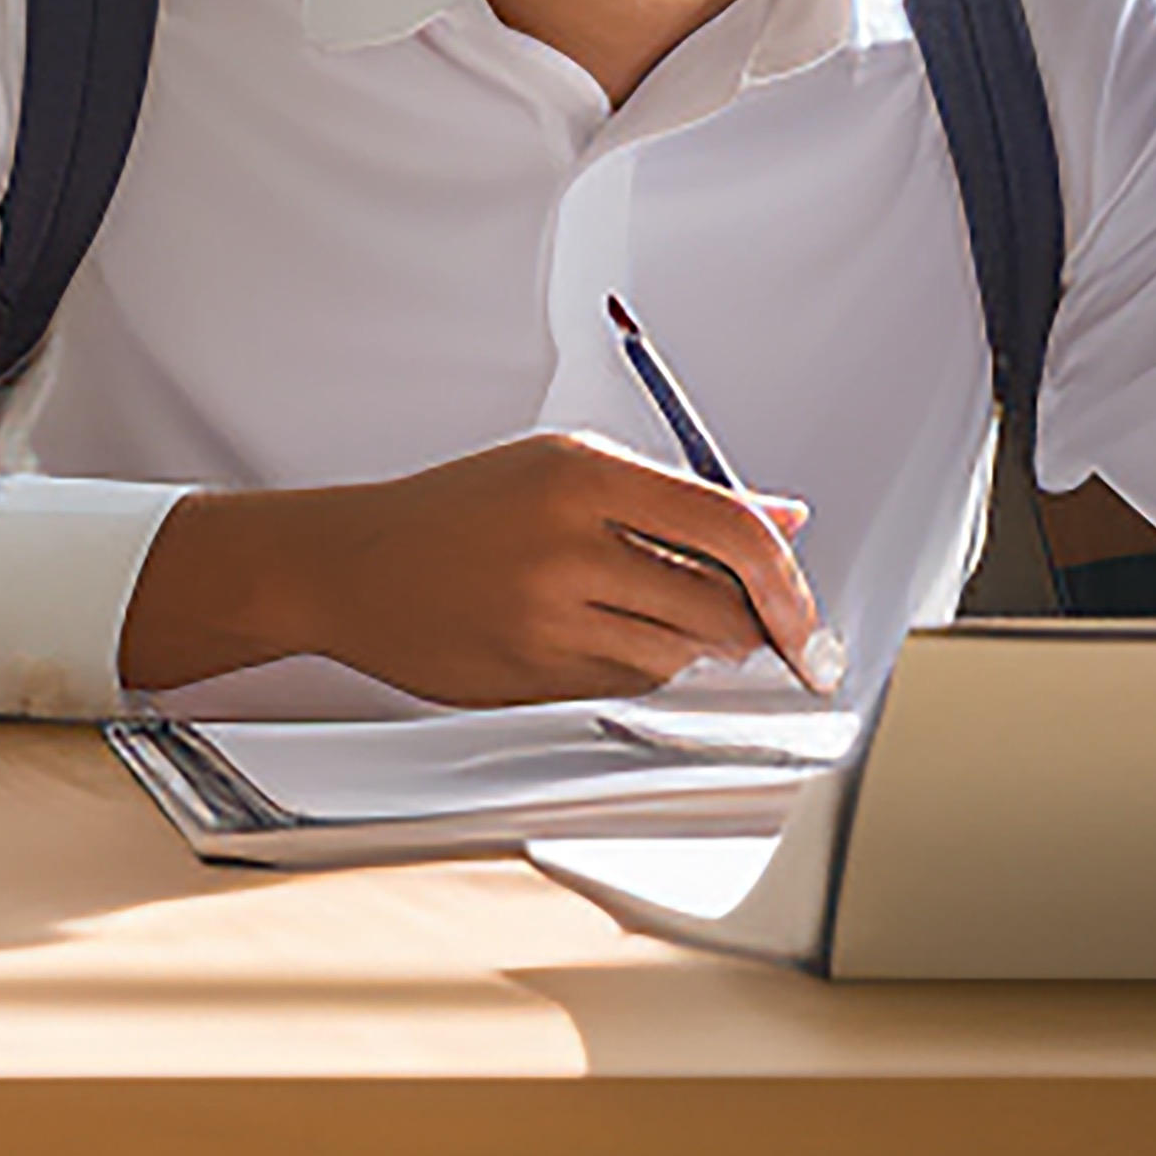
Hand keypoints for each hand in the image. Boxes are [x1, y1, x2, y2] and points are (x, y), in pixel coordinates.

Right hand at [127, 436, 820, 704]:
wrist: (350, 567)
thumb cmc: (457, 510)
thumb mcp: (562, 467)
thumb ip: (679, 495)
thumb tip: (785, 519)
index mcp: (579, 476)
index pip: (730, 531)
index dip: (787, 582)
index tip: (805, 616)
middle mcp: (565, 546)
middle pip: (721, 610)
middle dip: (742, 622)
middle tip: (728, 612)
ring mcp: (547, 618)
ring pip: (680, 657)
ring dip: (682, 645)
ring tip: (626, 609)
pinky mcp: (533, 676)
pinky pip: (630, 688)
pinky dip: (631, 667)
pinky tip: (584, 634)